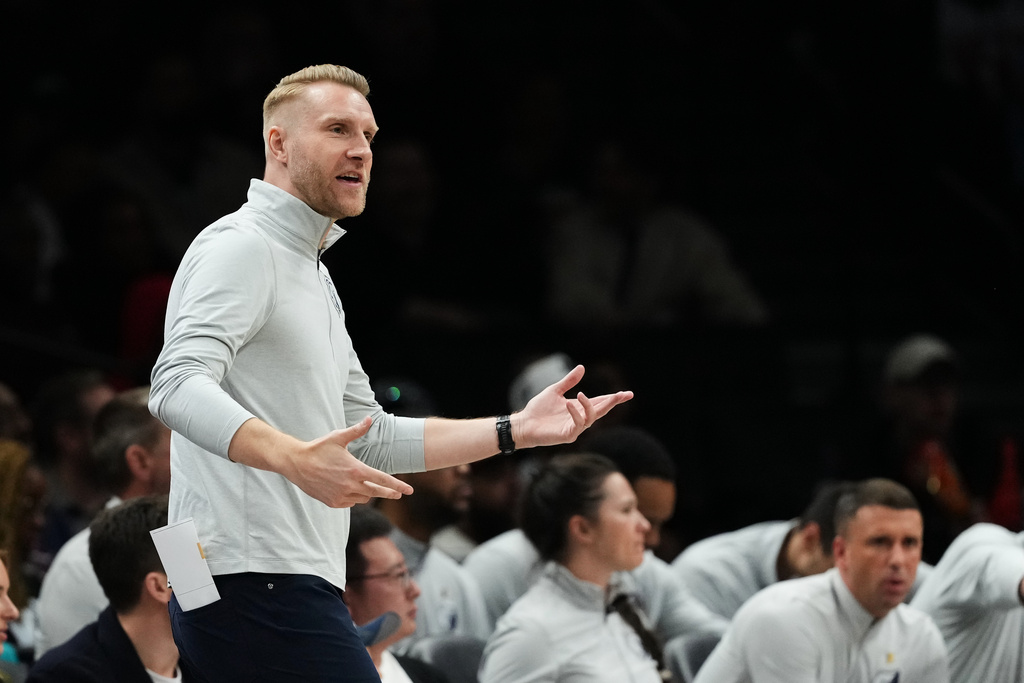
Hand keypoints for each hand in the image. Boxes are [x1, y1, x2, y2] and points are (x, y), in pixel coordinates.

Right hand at [285, 417, 413, 506]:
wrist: (296, 464)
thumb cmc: (318, 448)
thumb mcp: (338, 437)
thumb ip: (357, 430)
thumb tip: (369, 419)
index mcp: (355, 469)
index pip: (383, 480)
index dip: (398, 485)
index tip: (409, 490)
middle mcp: (350, 485)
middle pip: (376, 492)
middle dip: (389, 492)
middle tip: (399, 494)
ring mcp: (341, 496)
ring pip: (363, 498)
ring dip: (368, 493)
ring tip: (368, 486)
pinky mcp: (333, 502)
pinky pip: (350, 503)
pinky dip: (354, 497)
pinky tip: (351, 490)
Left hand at [513, 365, 632, 448]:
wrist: (524, 423)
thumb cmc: (538, 409)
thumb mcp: (555, 390)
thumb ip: (569, 381)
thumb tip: (582, 367)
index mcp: (579, 407)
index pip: (600, 402)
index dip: (613, 398)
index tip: (627, 393)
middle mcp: (580, 418)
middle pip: (601, 410)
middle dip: (613, 402)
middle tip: (623, 395)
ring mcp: (575, 427)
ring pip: (591, 418)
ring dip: (589, 406)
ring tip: (581, 394)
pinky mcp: (568, 435)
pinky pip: (577, 425)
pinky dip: (575, 413)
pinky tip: (569, 404)